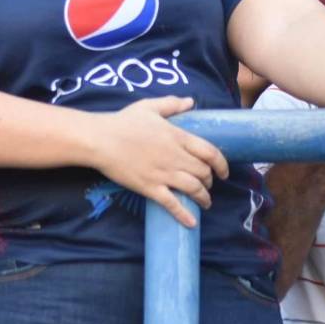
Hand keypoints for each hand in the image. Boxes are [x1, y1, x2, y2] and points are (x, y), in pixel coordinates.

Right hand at [90, 96, 229, 227]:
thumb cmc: (123, 122)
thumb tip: (191, 101)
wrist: (100, 140)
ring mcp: (163, 174)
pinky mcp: (150, 188)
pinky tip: (191, 222)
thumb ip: (172, 104)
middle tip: (208, 184)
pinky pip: (172, 204)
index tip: (224, 171)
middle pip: (203, 173)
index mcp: (177, 136)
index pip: (210, 152)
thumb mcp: (149, 107)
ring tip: (205, 202)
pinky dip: (184, 215)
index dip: (221, 164)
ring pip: (193, 189)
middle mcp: (175, 157)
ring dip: (203, 198)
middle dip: (210, 181)